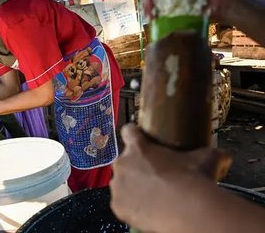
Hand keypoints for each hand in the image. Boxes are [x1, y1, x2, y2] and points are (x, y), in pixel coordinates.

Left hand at [110, 123, 231, 231]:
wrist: (187, 209)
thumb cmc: (193, 179)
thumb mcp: (206, 158)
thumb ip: (209, 151)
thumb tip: (223, 154)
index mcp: (138, 147)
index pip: (128, 131)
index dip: (134, 134)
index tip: (140, 139)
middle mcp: (122, 163)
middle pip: (125, 161)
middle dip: (136, 167)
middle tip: (155, 176)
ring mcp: (118, 185)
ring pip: (121, 183)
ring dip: (132, 187)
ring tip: (152, 195)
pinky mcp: (117, 205)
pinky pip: (121, 204)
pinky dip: (131, 206)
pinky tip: (147, 209)